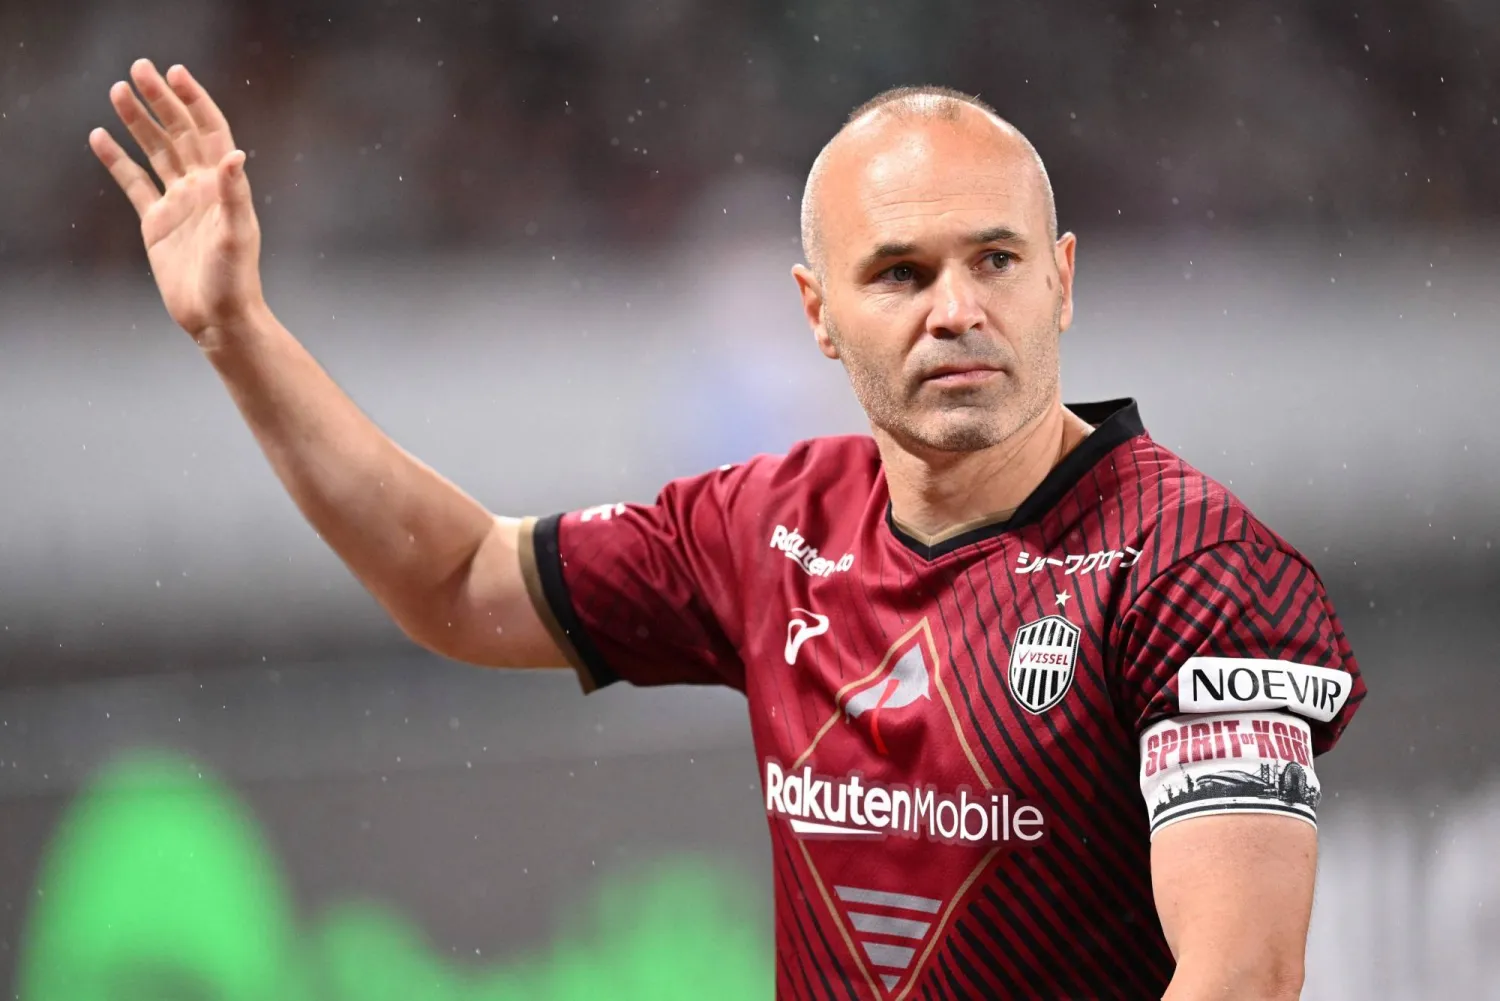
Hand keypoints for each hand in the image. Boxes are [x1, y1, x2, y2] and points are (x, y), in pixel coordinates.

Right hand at [90, 60, 264, 344]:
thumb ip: (234, 194)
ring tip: (117, 90)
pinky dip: (117, 161)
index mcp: (225, 185)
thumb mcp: (235, 234)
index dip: (195, 100)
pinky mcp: (157, 222)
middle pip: (179, 133)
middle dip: (161, 100)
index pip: (210, 131)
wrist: (218, 318)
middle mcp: (203, 188)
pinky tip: (100, 136)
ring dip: (138, 122)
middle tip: (138, 67)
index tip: (175, 72)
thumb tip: (236, 155)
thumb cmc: (234, 279)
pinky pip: (134, 183)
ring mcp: (179, 203)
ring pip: (155, 152)